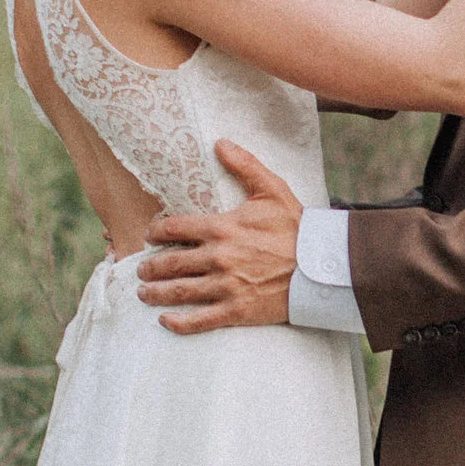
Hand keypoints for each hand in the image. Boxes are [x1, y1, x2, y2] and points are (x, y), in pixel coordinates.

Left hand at [138, 146, 302, 331]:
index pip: (175, 228)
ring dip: (156, 293)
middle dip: (150, 267)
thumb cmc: (297, 228)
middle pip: (171, 262)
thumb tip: (220, 142)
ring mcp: (226, 286)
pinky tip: (165, 321)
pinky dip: (179, 323)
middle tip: (141, 270)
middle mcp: (219, 258)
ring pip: (179, 291)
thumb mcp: (272, 190)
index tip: (149, 236)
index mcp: (223, 228)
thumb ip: (244, 165)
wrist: (323, 266)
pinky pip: (200, 320)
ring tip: (144, 293)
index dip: (156, 232)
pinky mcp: (236, 310)